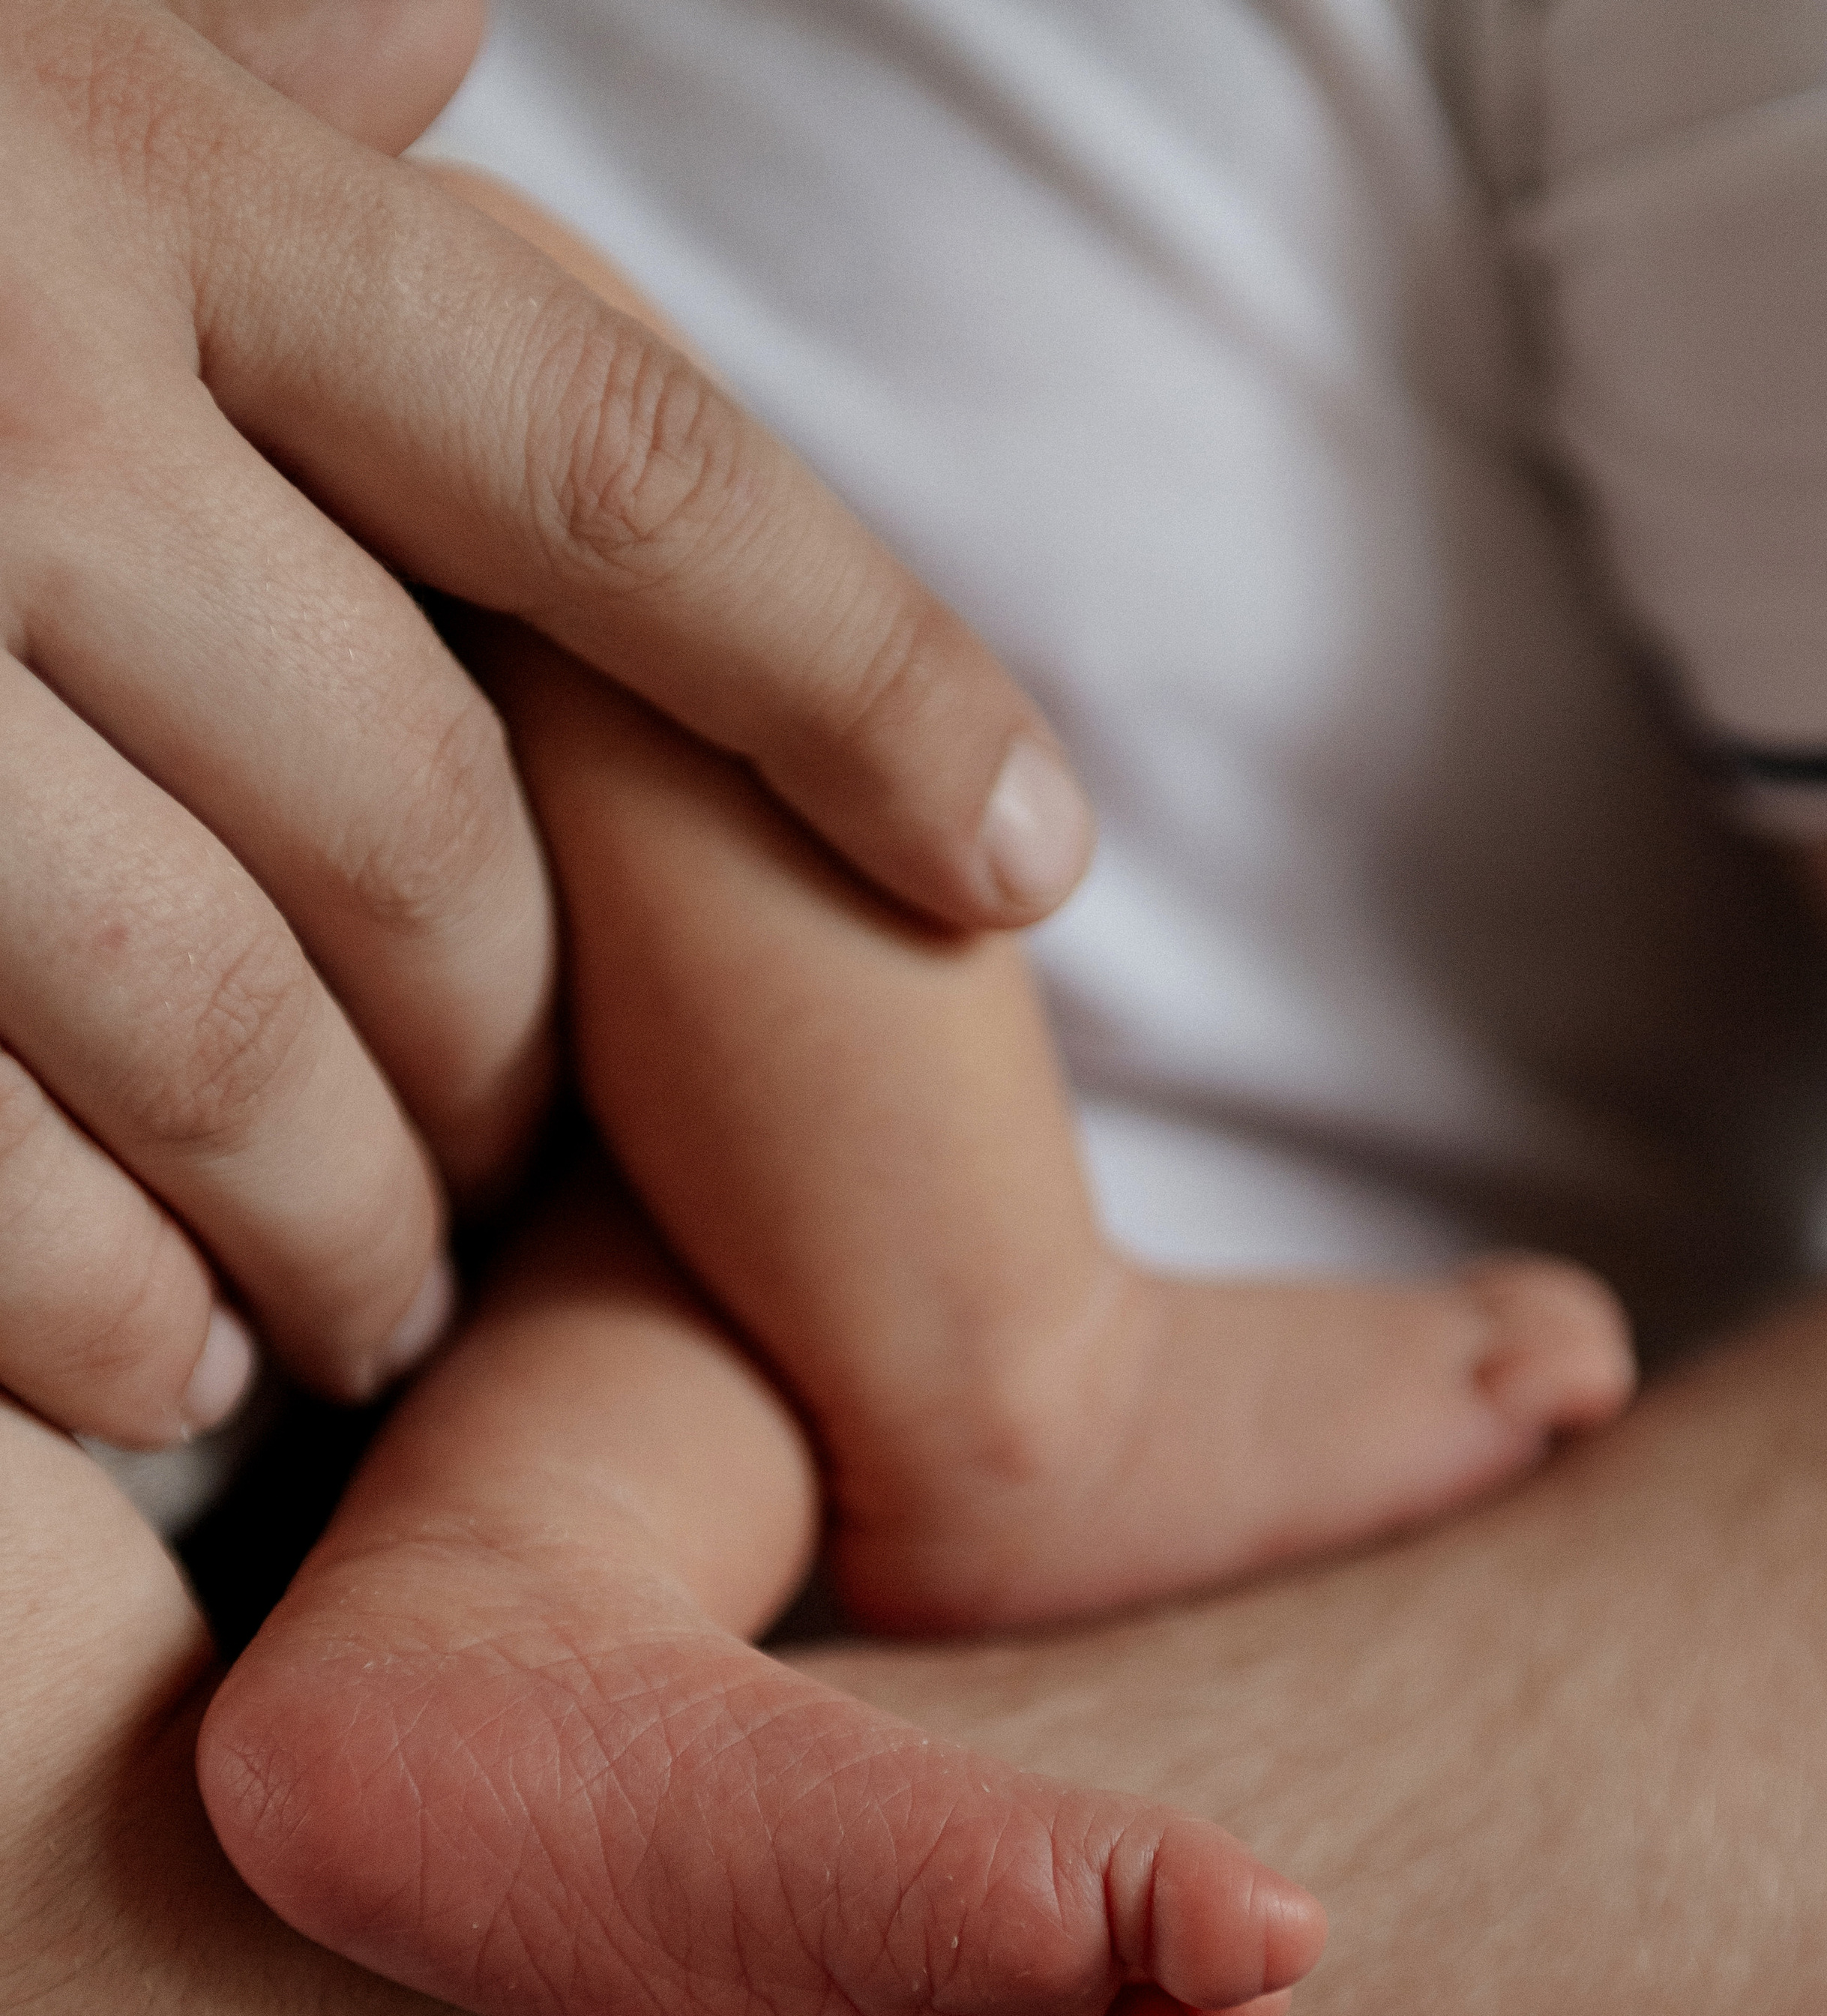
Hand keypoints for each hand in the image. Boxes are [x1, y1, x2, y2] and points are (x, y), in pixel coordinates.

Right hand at [0, 3, 1093, 1444]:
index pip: (613, 479)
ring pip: (225, 1039)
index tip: (1027, 862)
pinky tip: (163, 1373)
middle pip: (435, 829)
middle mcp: (6, 406)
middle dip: (515, 1055)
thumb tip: (443, 39)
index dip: (860, 686)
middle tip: (518, 1178)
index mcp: (121, 178)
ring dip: (335, 1228)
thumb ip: (210, 54)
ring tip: (369, 1311)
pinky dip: (104, 1313)